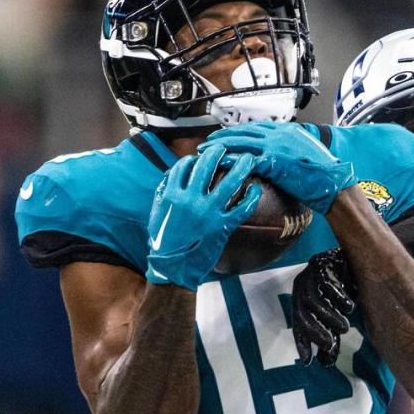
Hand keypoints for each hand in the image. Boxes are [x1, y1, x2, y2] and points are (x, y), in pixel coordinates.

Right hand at [146, 148, 261, 289]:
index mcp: (172, 194)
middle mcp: (190, 200)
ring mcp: (207, 212)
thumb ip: (163, 192)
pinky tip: (256, 188)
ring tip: (250, 158)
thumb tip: (170, 176)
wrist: (173, 267)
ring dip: (241, 167)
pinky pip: (241, 208)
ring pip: (228, 183)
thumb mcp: (157, 213)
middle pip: (206, 167)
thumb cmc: (163, 241)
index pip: (184, 167)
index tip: (201, 156)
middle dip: (218, 152)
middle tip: (226, 147)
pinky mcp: (221, 226)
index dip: (194, 158)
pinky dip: (251, 197)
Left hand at [199, 122, 355, 213]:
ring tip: (205, 152)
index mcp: (288, 131)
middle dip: (223, 136)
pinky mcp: (274, 162)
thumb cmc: (323, 173)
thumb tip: (281, 155)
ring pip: (241, 143)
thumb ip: (291, 149)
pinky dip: (231, 161)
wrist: (333, 182)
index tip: (226, 135)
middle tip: (208, 141)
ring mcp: (277, 147)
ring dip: (220, 147)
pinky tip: (219, 163)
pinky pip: (247, 160)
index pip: (257, 127)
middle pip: (244, 132)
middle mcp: (280, 134)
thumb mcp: (306, 153)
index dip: (239, 131)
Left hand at [291, 249, 357, 365]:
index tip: (308, 362)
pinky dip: (338, 297)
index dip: (302, 343)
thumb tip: (326, 364)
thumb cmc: (341, 290)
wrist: (350, 257)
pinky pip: (327, 283)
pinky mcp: (322, 263)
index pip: (298, 325)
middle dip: (315, 331)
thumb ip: (331, 336)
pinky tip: (350, 307)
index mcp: (300, 301)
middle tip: (330, 344)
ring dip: (329, 317)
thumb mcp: (334, 315)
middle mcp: (301, 288)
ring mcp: (310, 274)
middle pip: (302, 313)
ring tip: (345, 328)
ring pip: (314, 299)